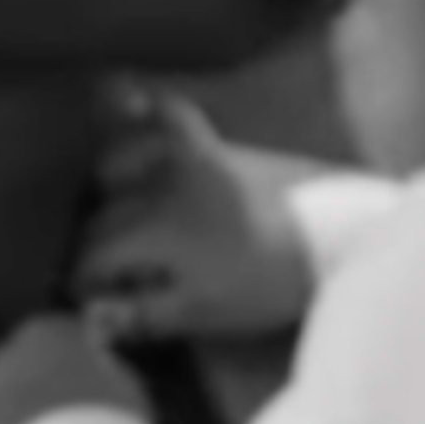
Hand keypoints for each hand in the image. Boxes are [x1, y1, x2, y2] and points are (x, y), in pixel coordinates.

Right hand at [75, 92, 316, 340]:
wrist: (338, 241)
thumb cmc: (269, 285)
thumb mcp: (204, 312)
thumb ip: (141, 314)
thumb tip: (87, 319)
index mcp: (155, 230)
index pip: (92, 256)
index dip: (86, 284)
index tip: (96, 302)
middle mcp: (161, 186)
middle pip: (103, 217)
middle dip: (99, 251)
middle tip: (118, 280)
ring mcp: (188, 158)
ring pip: (118, 168)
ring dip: (110, 198)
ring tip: (125, 228)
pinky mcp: (217, 145)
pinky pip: (172, 114)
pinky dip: (146, 109)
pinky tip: (129, 105)